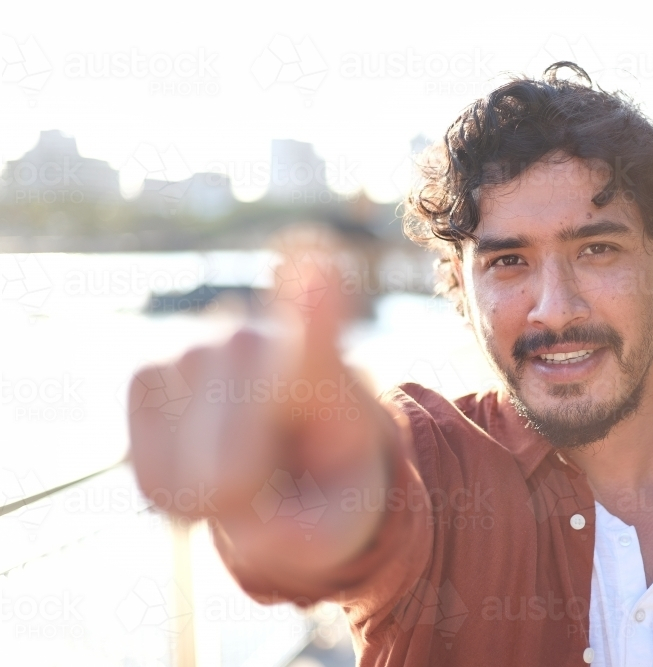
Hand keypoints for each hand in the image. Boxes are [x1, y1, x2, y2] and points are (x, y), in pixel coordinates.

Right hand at [128, 228, 393, 558]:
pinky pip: (143, 473)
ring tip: (246, 462)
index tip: (320, 268)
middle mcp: (257, 341)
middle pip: (229, 470)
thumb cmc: (328, 484)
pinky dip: (168, 490)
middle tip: (278, 482)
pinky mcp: (146, 370)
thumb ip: (307, 537)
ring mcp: (196, 347)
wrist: (295, 454)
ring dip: (206, 499)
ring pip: (179, 477)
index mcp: (326, 372)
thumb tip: (237, 510)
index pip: (319, 340)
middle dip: (247, 503)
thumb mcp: (345, 525)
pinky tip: (202, 459)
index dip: (316, 309)